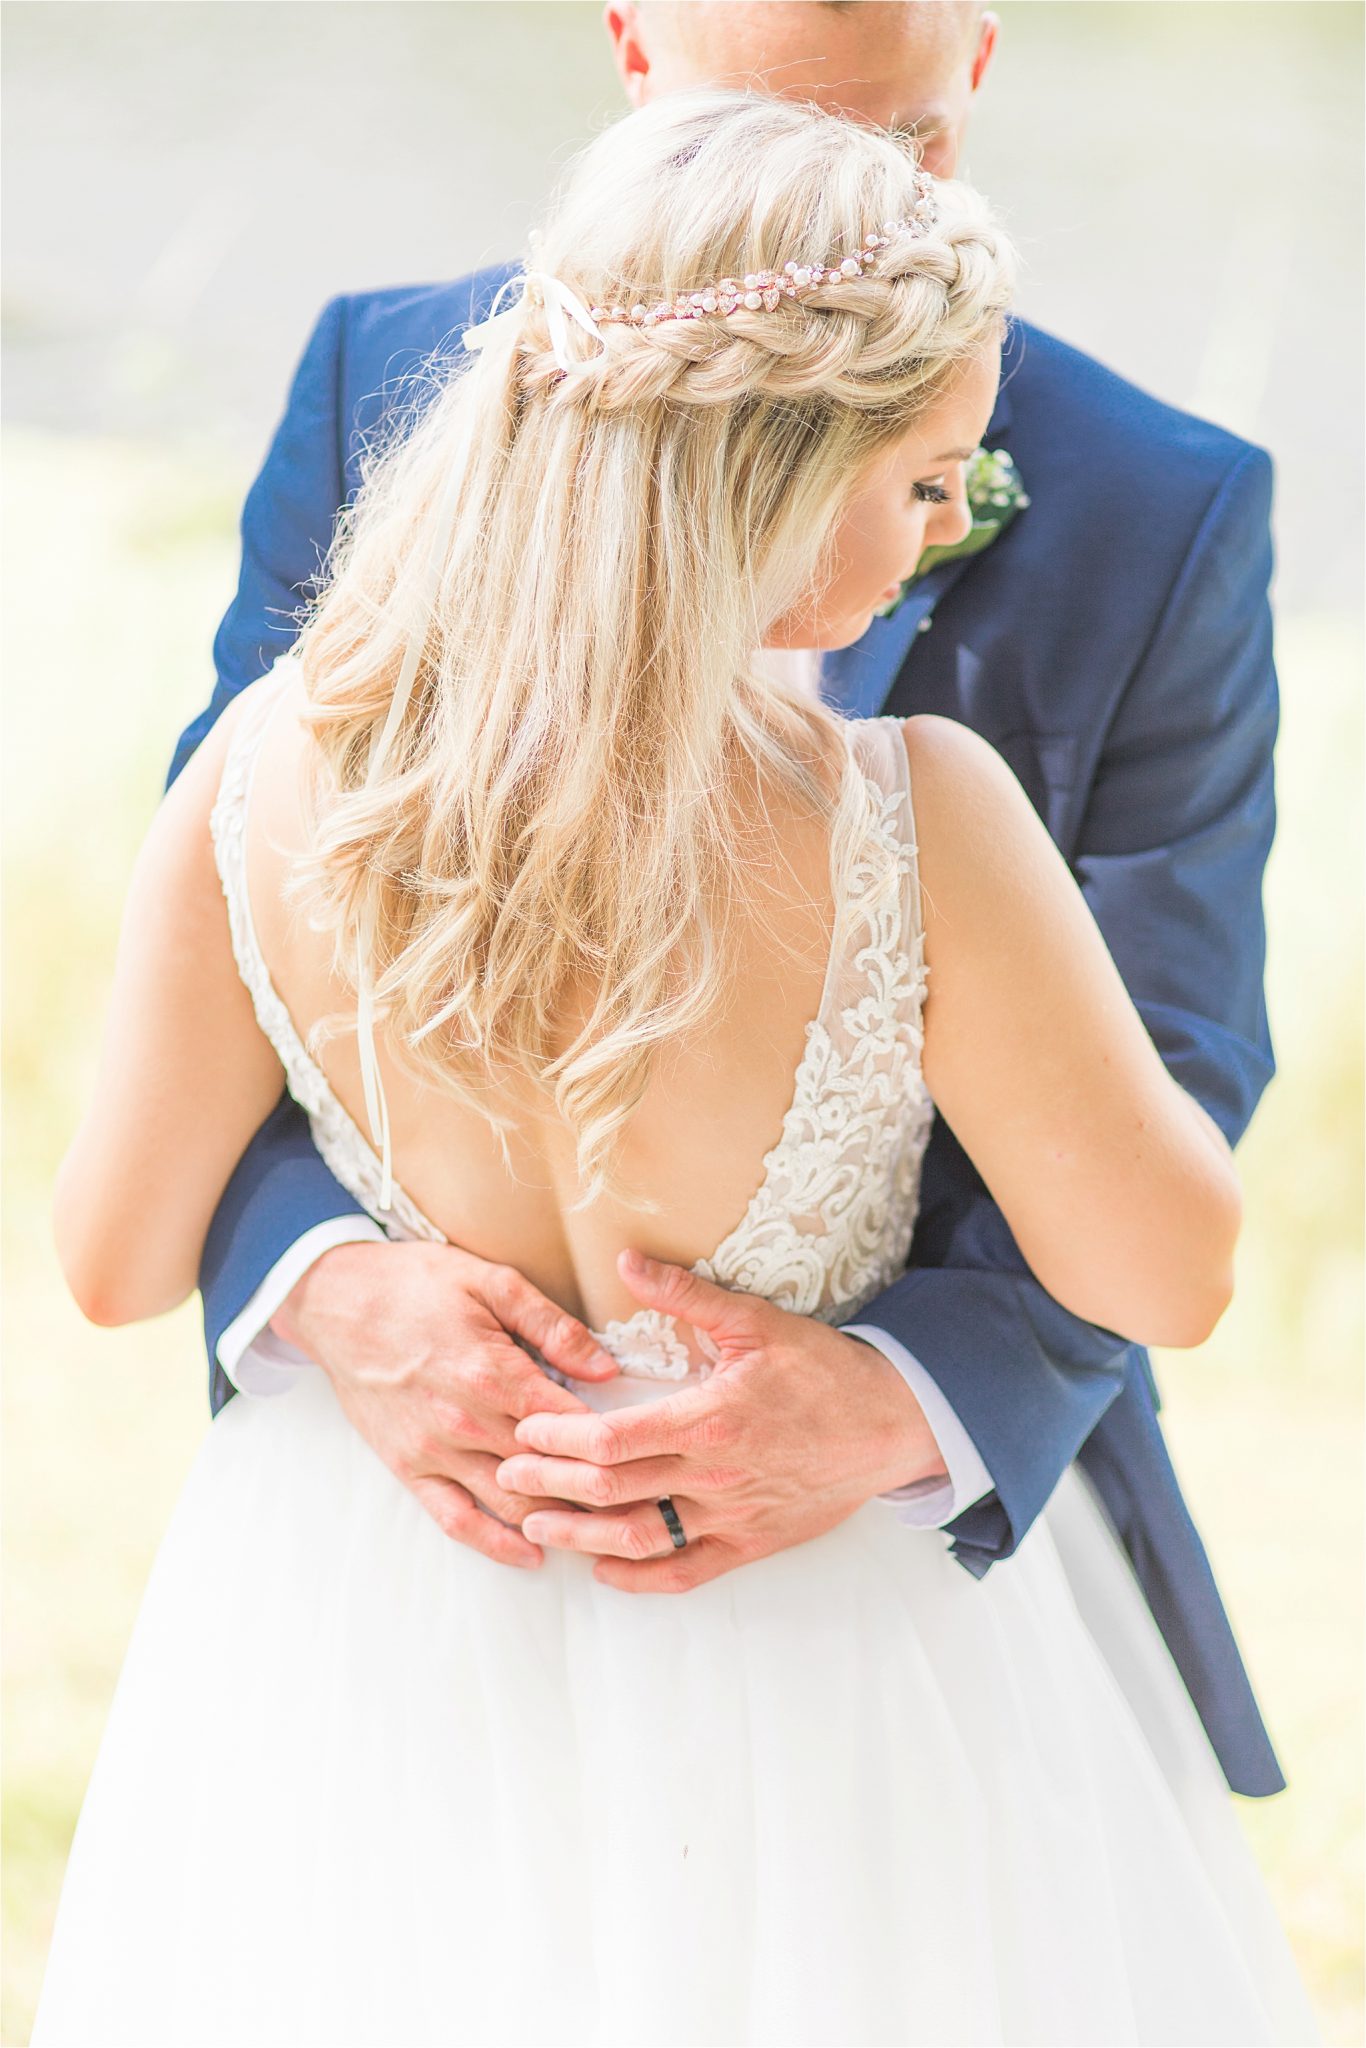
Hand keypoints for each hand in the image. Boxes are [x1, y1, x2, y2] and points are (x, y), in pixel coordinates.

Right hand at [273, 1241, 619, 1567]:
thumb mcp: (491, 1281)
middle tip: (644, 1506)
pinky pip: (455, 1518)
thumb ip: (553, 1327)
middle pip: (548, 1473)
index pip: (572, 1425)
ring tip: (605, 1533)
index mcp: (493, 1372)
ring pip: (510, 1503)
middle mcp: (465, 1421)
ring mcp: (434, 1450)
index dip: (614, 1444)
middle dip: (598, 1494)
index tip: (651, 1455)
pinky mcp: (408, 1467)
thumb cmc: (414, 1283)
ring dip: (558, 1522)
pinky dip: (496, 1542)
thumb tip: (606, 1368)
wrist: (335, 1301)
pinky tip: (531, 1553)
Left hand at [496, 1250, 946, 1591]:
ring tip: (537, 1523)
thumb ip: (685, 1295)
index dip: (559, 1439)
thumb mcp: (755, 1321)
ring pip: (640, 1538)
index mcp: (709, 1418)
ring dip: (581, 1536)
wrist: (891, 1425)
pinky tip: (605, 1569)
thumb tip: (626, 1260)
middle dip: (550, 1484)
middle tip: (506, 1474)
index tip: (526, 1428)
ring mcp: (732, 1516)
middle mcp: (715, 1476)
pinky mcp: (751, 1544)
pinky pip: (686, 1572)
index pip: (613, 1439)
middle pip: (612, 1490)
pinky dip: (640, 1577)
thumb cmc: (822, 1370)